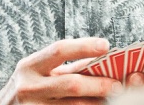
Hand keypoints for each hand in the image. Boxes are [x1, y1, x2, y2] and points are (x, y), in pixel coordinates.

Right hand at [0, 37, 121, 104]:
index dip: (84, 46)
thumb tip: (99, 59)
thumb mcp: (38, 71)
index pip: (59, 50)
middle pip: (71, 83)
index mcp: (30, 66)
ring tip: (113, 98)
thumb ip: (66, 65)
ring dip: (96, 102)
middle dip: (98, 84)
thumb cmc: (26, 87)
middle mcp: (29, 87)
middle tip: (117, 84)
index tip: (106, 45)